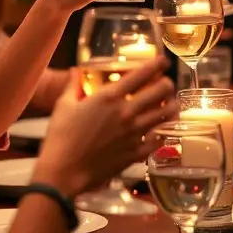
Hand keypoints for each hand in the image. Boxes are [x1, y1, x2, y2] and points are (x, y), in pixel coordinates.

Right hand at [35, 57, 176, 195]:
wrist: (64, 171)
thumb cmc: (60, 137)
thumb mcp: (63, 106)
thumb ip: (73, 85)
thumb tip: (75, 71)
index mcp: (109, 96)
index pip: (142, 73)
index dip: (157, 64)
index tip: (162, 60)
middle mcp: (127, 112)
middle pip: (161, 90)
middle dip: (167, 83)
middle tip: (165, 84)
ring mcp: (134, 133)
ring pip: (167, 113)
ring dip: (172, 105)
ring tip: (170, 103)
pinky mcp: (136, 153)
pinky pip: (160, 139)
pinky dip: (164, 131)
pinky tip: (162, 128)